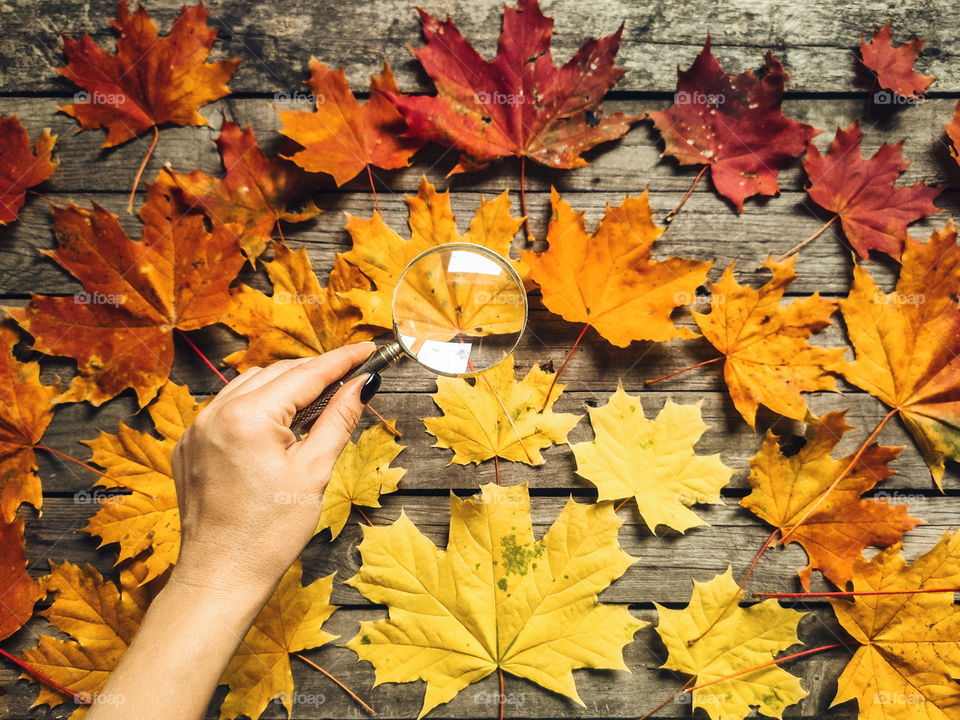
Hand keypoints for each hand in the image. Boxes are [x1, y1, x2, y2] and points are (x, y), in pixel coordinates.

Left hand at [169, 342, 375, 600]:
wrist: (221, 577)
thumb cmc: (270, 534)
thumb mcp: (314, 472)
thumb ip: (338, 419)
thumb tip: (363, 384)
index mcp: (248, 418)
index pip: (305, 375)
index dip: (342, 360)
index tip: (368, 350)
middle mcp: (215, 413)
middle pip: (276, 373)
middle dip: (314, 372)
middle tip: (351, 377)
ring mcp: (197, 428)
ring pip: (249, 385)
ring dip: (284, 387)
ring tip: (317, 402)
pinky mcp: (189, 445)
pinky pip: (227, 407)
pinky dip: (256, 405)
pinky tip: (278, 424)